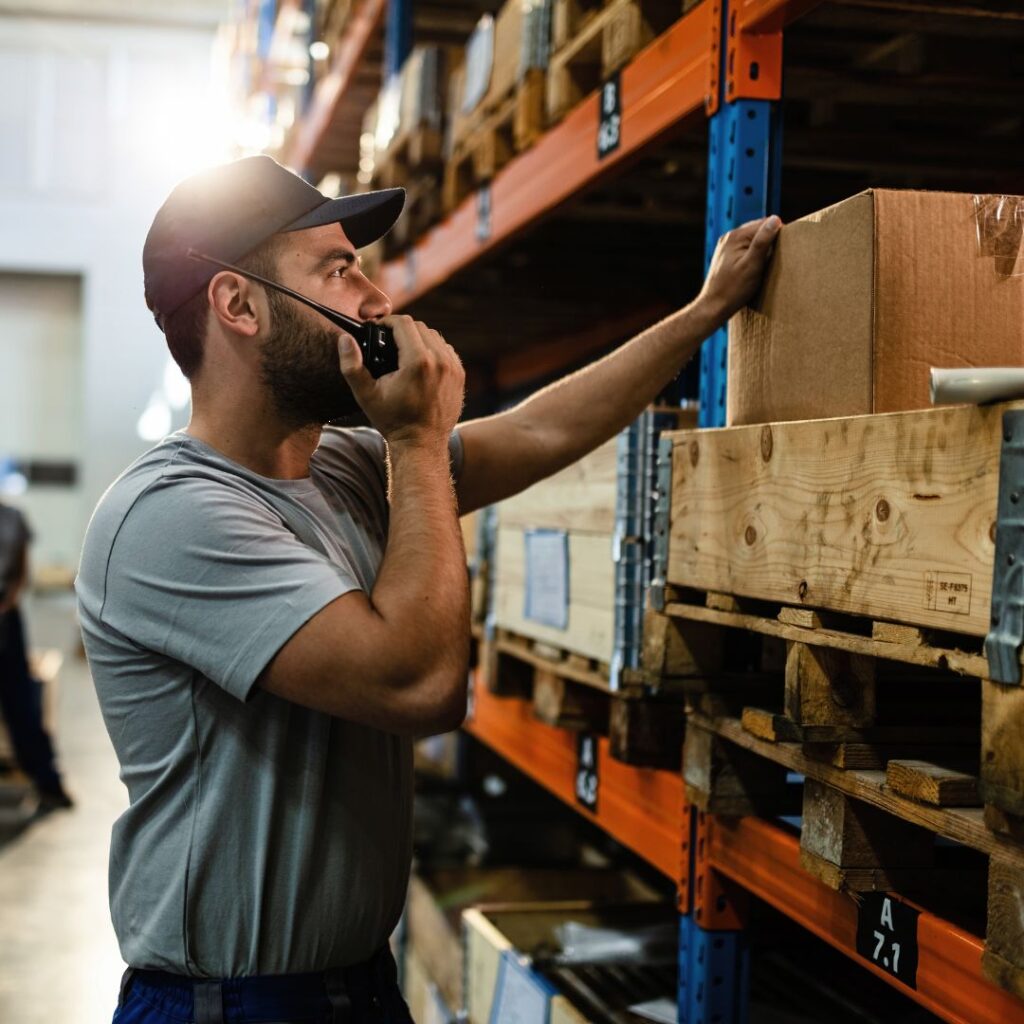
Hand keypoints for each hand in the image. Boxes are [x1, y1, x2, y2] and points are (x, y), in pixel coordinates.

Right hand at [337, 315, 464, 445]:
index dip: (387, 322)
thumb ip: (352, 366)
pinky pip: (446, 350)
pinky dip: (433, 350)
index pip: (404, 323)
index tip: (378, 330)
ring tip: (403, 351)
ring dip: (418, 338)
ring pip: (434, 336)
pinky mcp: (460, 375)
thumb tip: (345, 339)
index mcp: (418, 361)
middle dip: (402, 330)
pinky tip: (420, 361)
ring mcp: (453, 368)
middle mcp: (440, 360)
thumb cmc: (392, 421)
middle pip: (420, 327)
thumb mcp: (366, 395)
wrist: (421, 443)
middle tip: (387, 341)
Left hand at [698, 215, 781, 322]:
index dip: (777, 234)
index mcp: (736, 236)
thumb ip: (763, 241)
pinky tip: (756, 268)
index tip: (782, 250)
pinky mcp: (726, 257)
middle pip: (758, 231)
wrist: (713, 307)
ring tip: (766, 264)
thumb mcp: (752, 265)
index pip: (765, 223)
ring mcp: (726, 247)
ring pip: (752, 241)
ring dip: (762, 249)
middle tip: (776, 258)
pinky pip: (745, 250)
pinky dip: (753, 256)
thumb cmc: (733, 289)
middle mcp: (728, 238)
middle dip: (770, 241)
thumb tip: (776, 219)